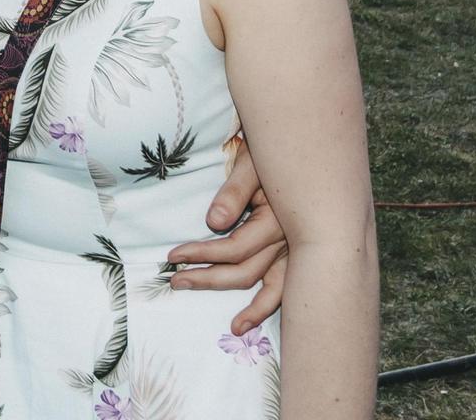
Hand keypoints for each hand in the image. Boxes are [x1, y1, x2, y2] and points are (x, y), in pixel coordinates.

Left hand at [164, 135, 286, 335]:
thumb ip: (234, 191)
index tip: (172, 254)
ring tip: (232, 327)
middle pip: (246, 272)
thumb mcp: (252, 162)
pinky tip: (252, 322)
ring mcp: (298, 250)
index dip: (201, 253)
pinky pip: (287, 287)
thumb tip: (214, 222)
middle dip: (209, 278)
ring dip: (249, 308)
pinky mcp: (299, 254)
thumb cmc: (272, 151)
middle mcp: (291, 240)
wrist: (304, 149)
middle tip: (176, 280)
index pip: (234, 247)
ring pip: (271, 287)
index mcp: (279, 219)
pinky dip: (272, 306)